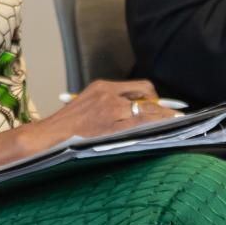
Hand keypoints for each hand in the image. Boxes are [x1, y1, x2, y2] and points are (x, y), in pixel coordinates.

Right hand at [41, 79, 176, 142]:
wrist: (48, 138)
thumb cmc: (65, 128)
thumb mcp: (85, 105)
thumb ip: (107, 104)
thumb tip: (133, 110)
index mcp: (102, 87)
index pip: (138, 87)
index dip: (153, 96)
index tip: (161, 104)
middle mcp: (109, 95)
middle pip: (147, 97)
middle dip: (163, 108)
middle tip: (176, 116)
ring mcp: (112, 111)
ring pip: (149, 112)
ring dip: (165, 118)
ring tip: (177, 124)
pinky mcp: (113, 128)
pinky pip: (144, 125)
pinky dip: (158, 126)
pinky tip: (166, 131)